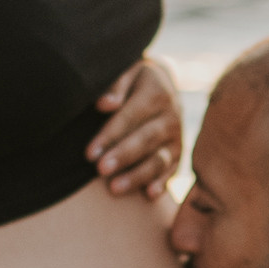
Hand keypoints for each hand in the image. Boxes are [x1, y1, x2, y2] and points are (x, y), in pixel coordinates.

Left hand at [88, 56, 184, 197]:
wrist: (165, 85)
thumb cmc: (135, 81)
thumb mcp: (128, 72)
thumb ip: (116, 85)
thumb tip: (104, 104)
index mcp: (157, 93)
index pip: (130, 116)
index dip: (110, 135)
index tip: (89, 153)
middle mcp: (171, 116)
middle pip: (146, 139)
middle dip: (123, 156)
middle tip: (100, 170)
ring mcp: (177, 137)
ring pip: (159, 159)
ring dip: (137, 175)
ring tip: (114, 188)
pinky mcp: (179, 154)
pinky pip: (172, 171)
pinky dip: (161, 183)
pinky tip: (148, 195)